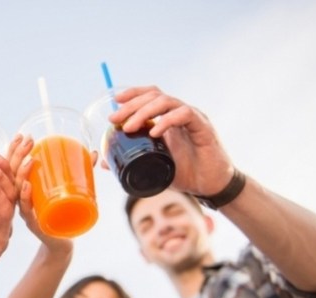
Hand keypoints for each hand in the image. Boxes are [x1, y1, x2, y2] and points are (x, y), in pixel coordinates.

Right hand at [7, 134, 72, 252]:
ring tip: (29, 161)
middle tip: (28, 141)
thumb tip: (94, 152)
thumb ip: (80, 172)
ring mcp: (26, 211)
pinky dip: (26, 199)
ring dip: (20, 174)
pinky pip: (26, 211)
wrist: (61, 242)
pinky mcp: (34, 224)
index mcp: (23, 189)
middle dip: (16, 156)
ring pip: (16, 191)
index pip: (12, 167)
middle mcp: (20, 200)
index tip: (20, 135)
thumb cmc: (62, 213)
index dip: (13, 151)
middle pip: (11, 175)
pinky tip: (27, 187)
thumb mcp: (67, 190)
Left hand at [109, 86, 235, 195]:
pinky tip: (154, 132)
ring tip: (129, 127)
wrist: (210, 185)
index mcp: (168, 117)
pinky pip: (185, 114)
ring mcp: (192, 118)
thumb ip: (131, 161)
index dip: (133, 94)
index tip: (116, 101)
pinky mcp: (203, 127)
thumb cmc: (184, 172)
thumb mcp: (153, 166)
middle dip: (132, 105)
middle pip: (154, 96)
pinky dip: (167, 121)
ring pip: (167, 102)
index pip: (150, 95)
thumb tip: (105, 162)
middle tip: (115, 119)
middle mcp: (179, 113)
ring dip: (144, 112)